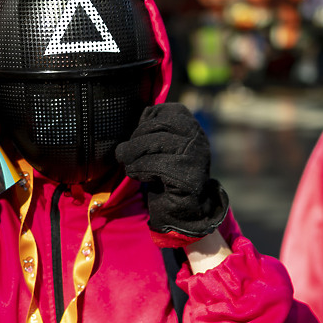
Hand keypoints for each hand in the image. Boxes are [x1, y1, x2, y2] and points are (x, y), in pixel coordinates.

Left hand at [115, 102, 228, 247]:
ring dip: (134, 154)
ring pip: (157, 143)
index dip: (148, 121)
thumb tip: (143, 113)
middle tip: (124, 153)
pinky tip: (136, 175)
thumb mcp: (162, 149)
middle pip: (161, 125)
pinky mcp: (189, 176)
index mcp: (192, 129)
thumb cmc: (166, 177)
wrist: (182, 211)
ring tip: (127, 163)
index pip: (171, 110)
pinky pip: (157, 165)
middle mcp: (198, 140)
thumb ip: (156, 132)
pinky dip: (139, 169)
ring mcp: (196, 157)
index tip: (136, 136)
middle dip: (137, 139)